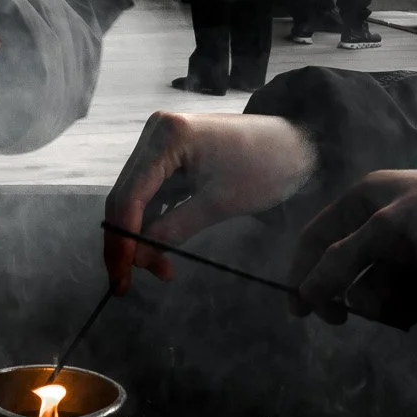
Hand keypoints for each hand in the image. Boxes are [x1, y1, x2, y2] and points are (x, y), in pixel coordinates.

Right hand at [102, 111, 318, 292]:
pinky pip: (150, 193)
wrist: (294, 145)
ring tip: (160, 269)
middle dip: (126, 242)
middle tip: (129, 284)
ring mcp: (160, 142)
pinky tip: (160, 249)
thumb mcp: (219, 204)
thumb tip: (137, 258)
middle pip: (125, 196)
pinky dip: (153, 222)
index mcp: (168, 135)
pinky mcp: (168, 155)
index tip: (122, 277)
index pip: (130, 195)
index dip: (122, 239)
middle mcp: (156, 132)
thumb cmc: (265, 168)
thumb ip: (173, 230)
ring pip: (134, 199)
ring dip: (140, 236)